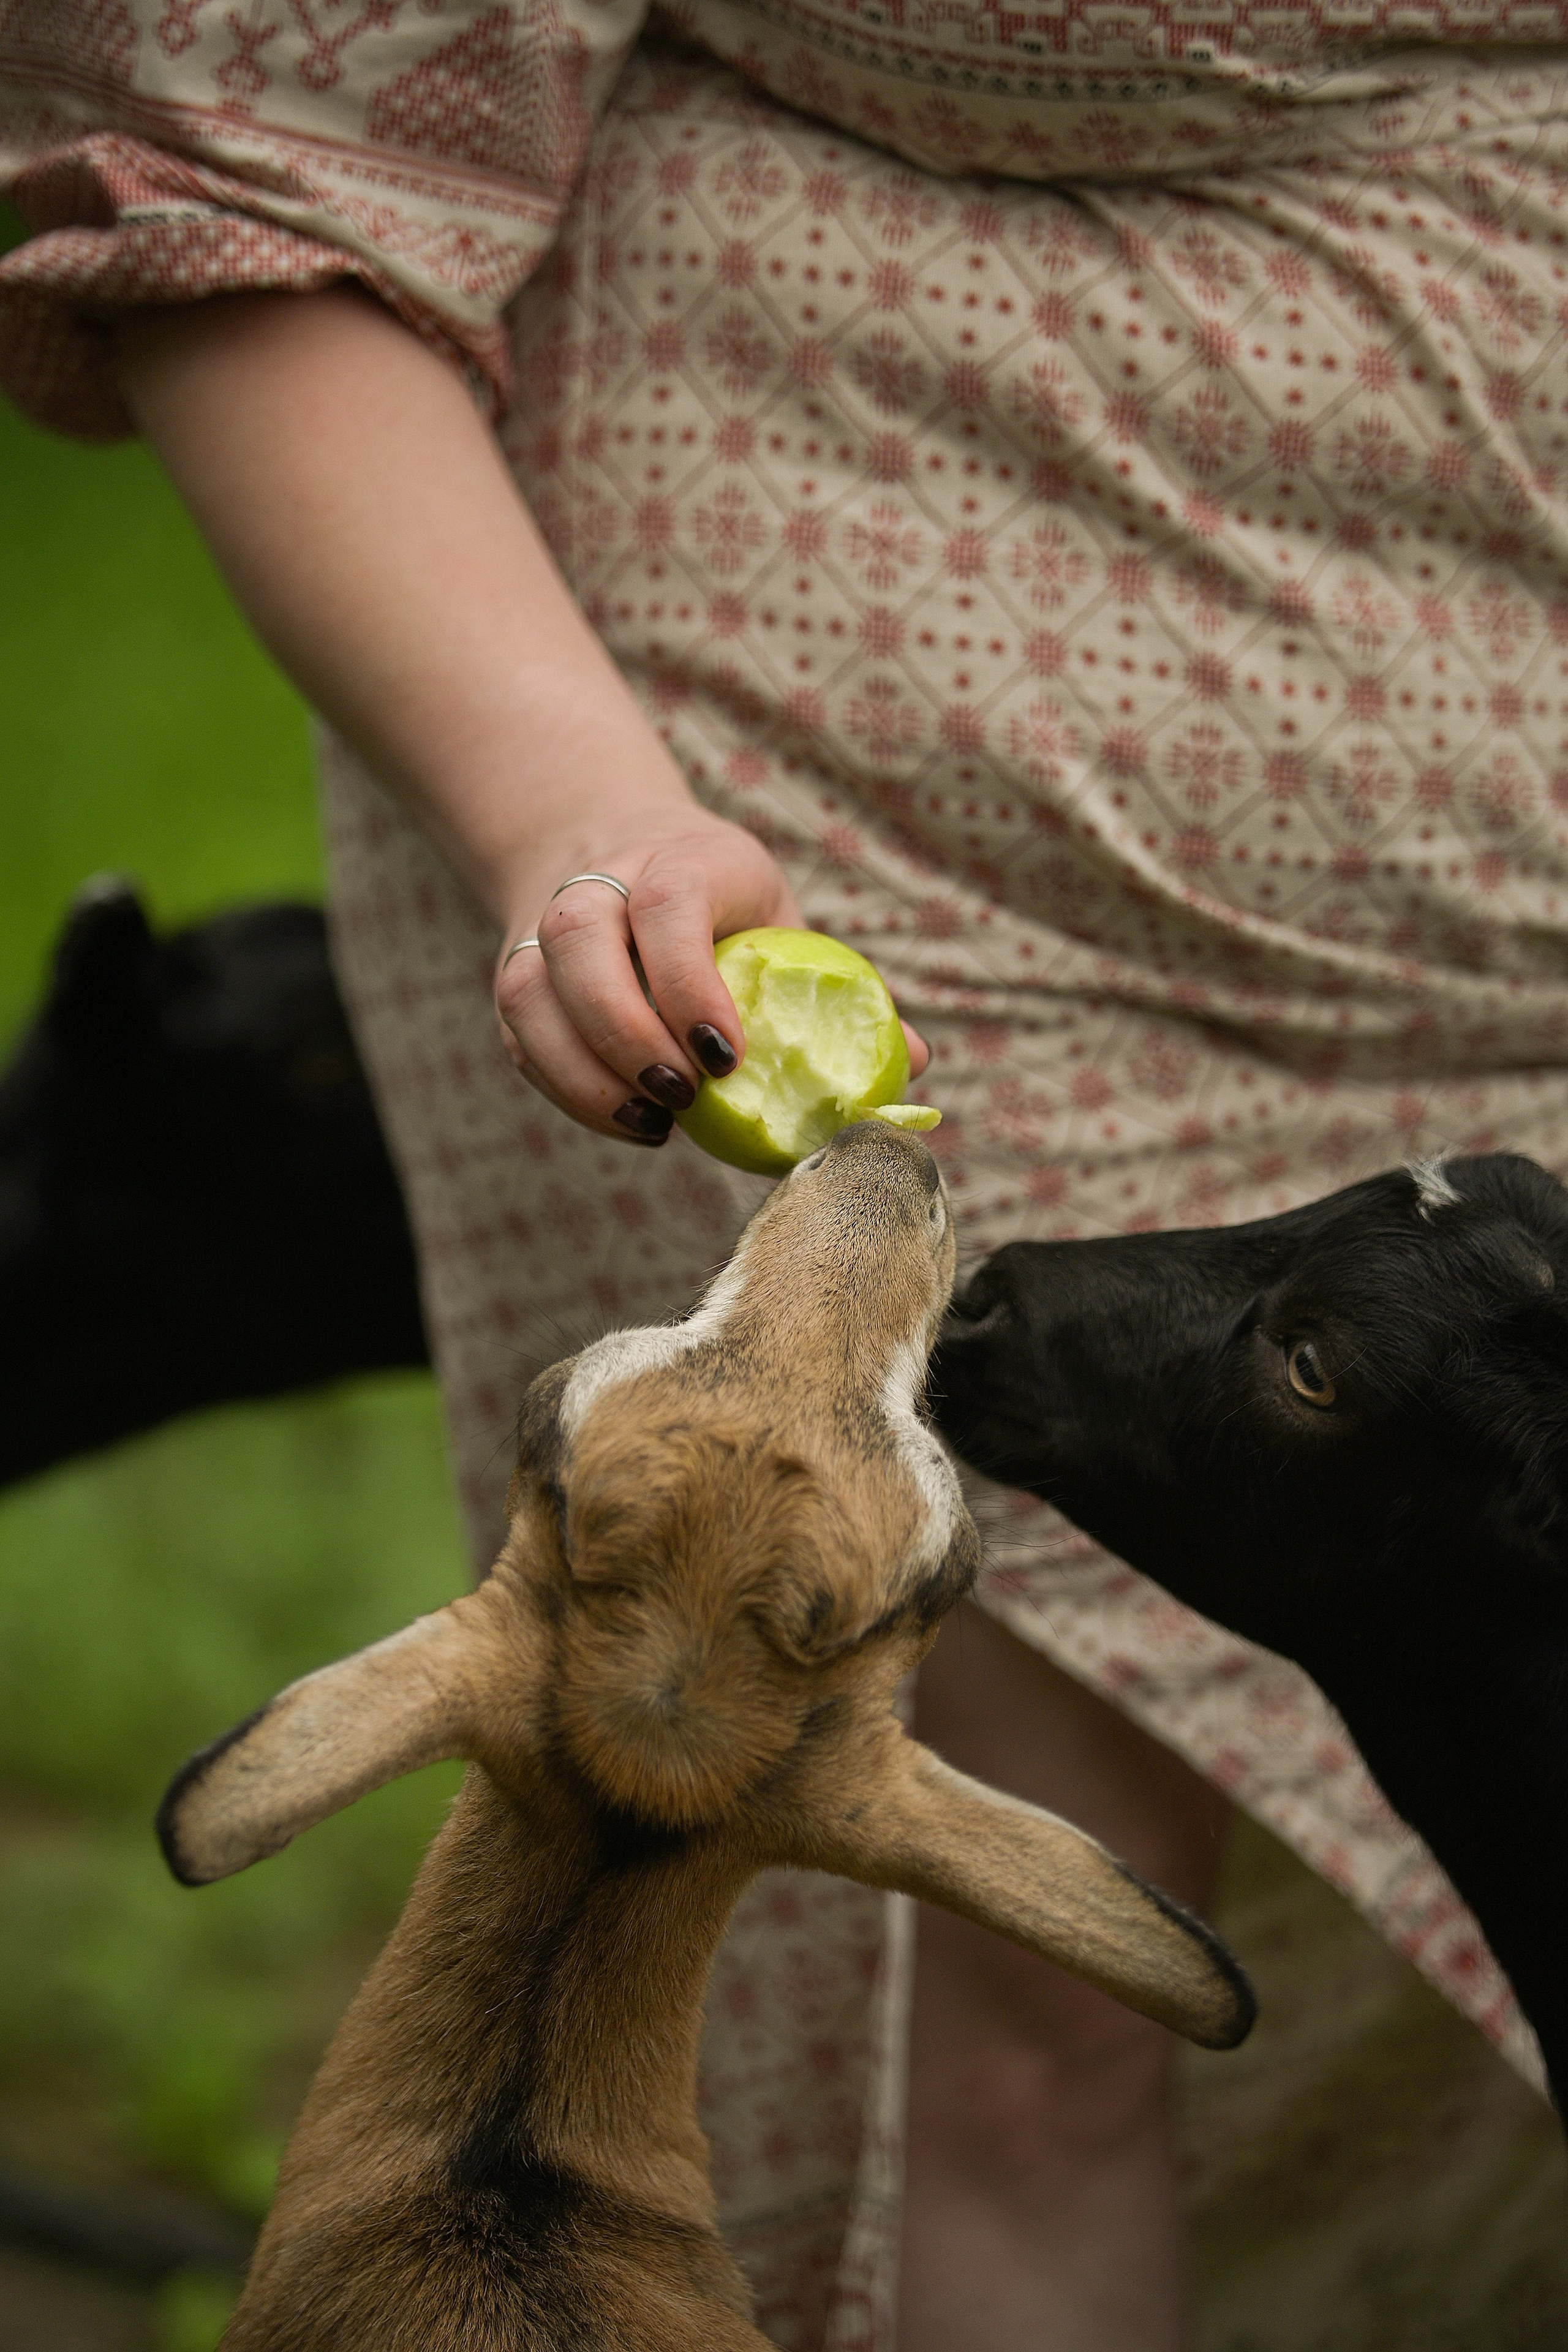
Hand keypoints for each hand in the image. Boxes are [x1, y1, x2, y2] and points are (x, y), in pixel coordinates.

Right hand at [493, 807, 927, 1146]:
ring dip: (585, 1070)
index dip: (690, 982)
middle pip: (580, 940)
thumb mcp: (785, 921)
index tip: (729, 1056)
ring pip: (531, 991)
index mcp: (678, 857)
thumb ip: (842, 989)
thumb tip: (915, 1061)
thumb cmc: (728, 905)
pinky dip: (569, 1089)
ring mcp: (543, 926)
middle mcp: (597, 881)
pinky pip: (522, 1037)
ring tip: (655, 1121)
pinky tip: (631, 1120)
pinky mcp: (516, 976)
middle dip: (628, 1031)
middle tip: (686, 1096)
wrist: (617, 849)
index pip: (667, 904)